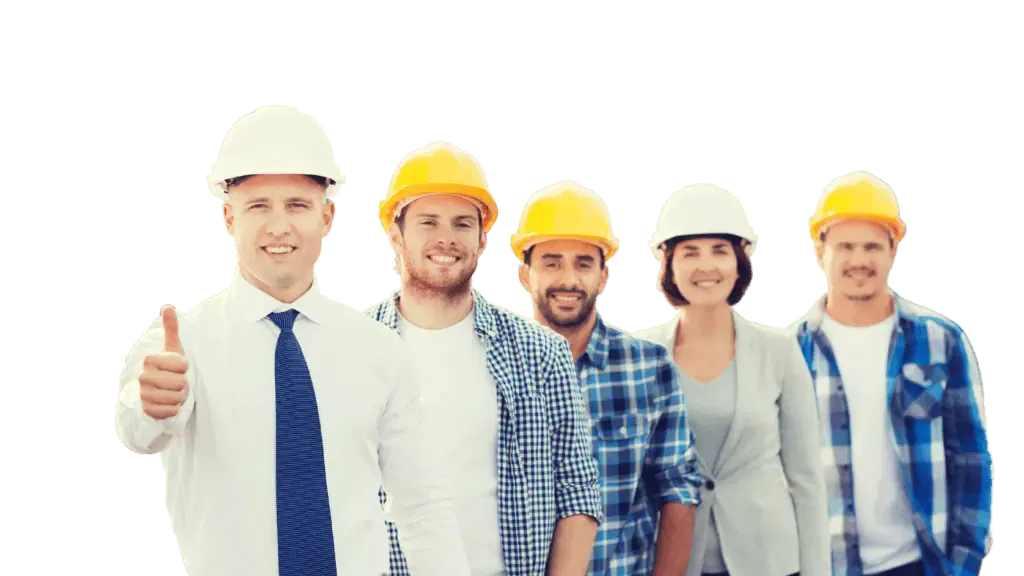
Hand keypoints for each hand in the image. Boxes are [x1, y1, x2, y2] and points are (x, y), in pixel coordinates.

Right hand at [139, 305, 189, 419]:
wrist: (156, 391)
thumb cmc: (168, 367)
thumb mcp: (172, 348)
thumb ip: (171, 328)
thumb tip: (168, 307)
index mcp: (150, 359)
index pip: (182, 365)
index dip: (185, 367)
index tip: (179, 367)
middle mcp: (143, 376)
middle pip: (180, 382)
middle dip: (183, 384)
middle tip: (176, 381)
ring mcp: (143, 394)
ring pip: (176, 397)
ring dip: (180, 397)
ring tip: (173, 392)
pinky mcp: (146, 410)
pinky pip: (171, 411)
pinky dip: (174, 409)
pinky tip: (168, 403)